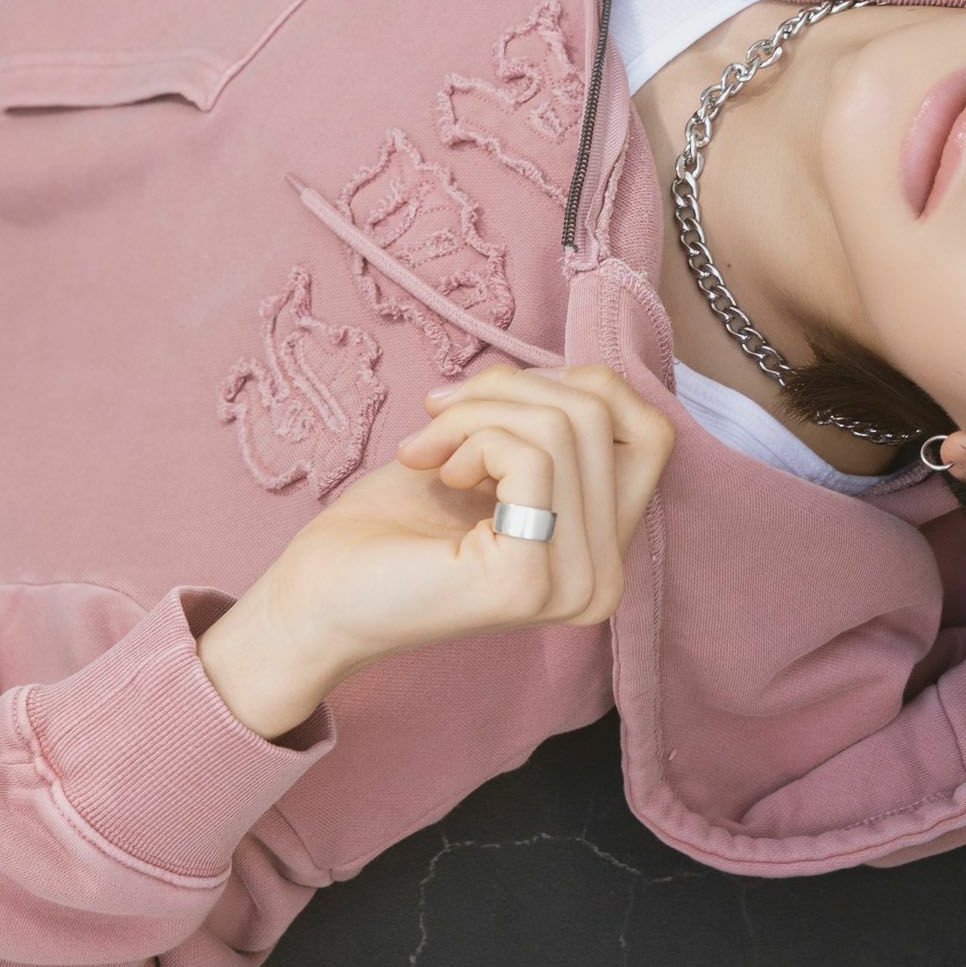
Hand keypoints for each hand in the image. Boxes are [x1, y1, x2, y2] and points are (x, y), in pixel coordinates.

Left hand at [265, 363, 676, 673]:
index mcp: (605, 549)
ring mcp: (575, 585)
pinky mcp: (531, 580)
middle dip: (509, 388)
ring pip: (563, 425)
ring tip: (430, 447)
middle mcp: (606, 576)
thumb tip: (576, 372)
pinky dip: (472, 437)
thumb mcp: (491, 447)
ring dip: (477, 411)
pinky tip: (439, 473)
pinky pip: (530, 455)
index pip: (649, 431)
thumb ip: (550, 419)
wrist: (316, 594)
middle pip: (600, 414)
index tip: (503, 397)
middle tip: (440, 416)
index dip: (582, 386)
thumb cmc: (395, 521)